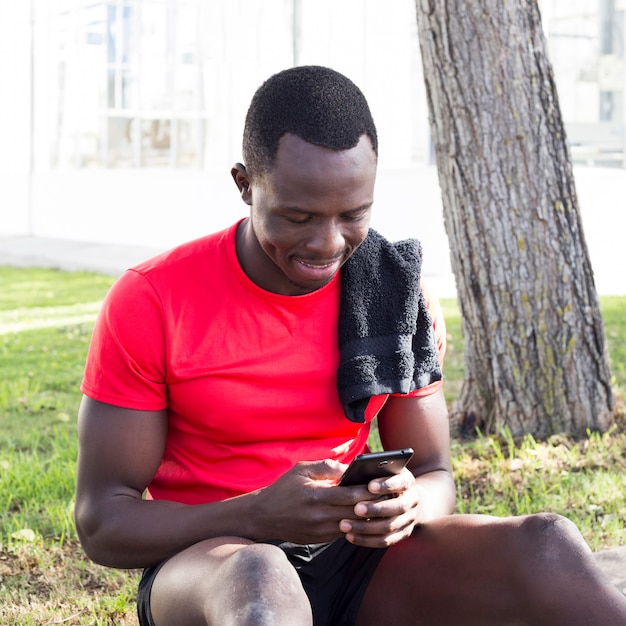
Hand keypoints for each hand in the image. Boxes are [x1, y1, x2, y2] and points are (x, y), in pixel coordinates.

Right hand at [255, 460, 378, 544]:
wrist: (264, 515)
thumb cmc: (284, 488)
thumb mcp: (302, 469)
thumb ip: (326, 466)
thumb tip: (349, 469)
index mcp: (317, 495)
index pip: (351, 495)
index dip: (369, 491)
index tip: (382, 486)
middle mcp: (320, 515)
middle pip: (356, 512)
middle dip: (374, 505)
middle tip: (389, 497)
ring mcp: (320, 530)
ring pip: (352, 526)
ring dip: (366, 518)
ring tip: (380, 508)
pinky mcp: (319, 539)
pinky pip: (343, 533)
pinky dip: (354, 526)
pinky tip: (362, 518)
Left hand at [338, 468, 420, 547]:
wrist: (405, 497)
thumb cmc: (384, 479)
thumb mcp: (383, 471)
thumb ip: (372, 470)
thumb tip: (350, 472)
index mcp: (407, 481)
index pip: (401, 482)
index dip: (386, 485)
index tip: (370, 486)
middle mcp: (412, 500)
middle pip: (397, 507)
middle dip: (375, 509)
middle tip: (356, 508)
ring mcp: (409, 519)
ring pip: (389, 526)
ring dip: (365, 527)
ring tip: (345, 524)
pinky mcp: (402, 534)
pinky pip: (384, 541)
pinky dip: (366, 539)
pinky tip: (349, 536)